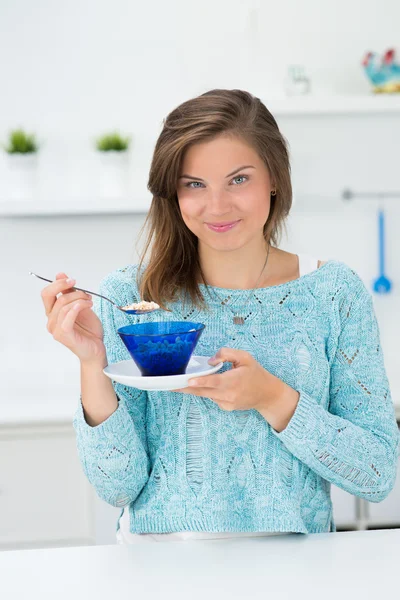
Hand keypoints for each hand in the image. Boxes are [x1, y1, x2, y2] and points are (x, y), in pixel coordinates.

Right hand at [41, 272, 106, 365]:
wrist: (96, 348)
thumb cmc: (89, 330)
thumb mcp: (81, 306)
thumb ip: (71, 292)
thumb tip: (61, 275)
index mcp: (53, 313)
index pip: (46, 293)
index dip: (57, 283)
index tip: (72, 280)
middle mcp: (51, 320)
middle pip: (50, 296)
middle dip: (65, 287)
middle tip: (81, 288)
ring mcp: (56, 329)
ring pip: (63, 305)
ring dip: (79, 299)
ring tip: (90, 301)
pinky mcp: (64, 335)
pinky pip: (67, 317)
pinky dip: (76, 308)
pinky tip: (87, 306)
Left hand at [174, 347, 299, 430]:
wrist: (267, 394)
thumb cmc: (255, 373)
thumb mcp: (245, 357)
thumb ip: (227, 354)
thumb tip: (211, 360)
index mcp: (234, 381)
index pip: (215, 382)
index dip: (201, 382)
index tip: (189, 382)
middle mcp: (229, 395)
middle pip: (203, 391)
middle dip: (185, 388)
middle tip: (168, 385)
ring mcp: (226, 403)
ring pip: (206, 394)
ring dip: (195, 388)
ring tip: (181, 382)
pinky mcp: (225, 407)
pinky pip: (212, 397)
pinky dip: (208, 390)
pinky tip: (213, 385)